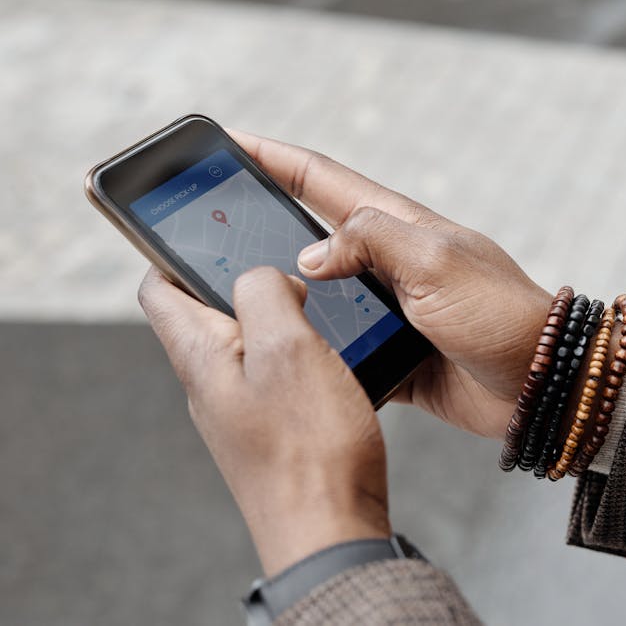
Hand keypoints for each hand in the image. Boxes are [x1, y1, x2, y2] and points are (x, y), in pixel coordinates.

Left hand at [138, 266, 389, 575]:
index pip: (157, 289)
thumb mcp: (287, 348)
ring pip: (247, 344)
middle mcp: (211, 385)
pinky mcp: (272, 431)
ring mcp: (240, 411)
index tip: (210, 230)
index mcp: (201, 356)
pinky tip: (333, 357)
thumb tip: (262, 277)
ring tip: (318, 309)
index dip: (174, 251)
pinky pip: (277, 376)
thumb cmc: (309, 447)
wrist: (331, 530)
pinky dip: (299, 354)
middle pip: (205, 313)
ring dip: (278, 318)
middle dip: (239, 280)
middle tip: (286, 265)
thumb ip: (263, 293)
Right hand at [230, 130, 551, 438]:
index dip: (273, 157)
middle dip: (262, 224)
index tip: (228, 140)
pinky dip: (314, 347)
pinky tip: (282, 354)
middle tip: (211, 223)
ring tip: (230, 295)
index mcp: (399, 226)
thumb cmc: (501, 315)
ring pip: (320, 296)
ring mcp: (390, 309)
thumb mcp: (435, 262)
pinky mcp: (392, 354)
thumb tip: (310, 254)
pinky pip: (341, 346)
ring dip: (282, 292)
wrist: (541, 384)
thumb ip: (370, 243)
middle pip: (312, 234)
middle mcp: (390, 263)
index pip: (321, 180)